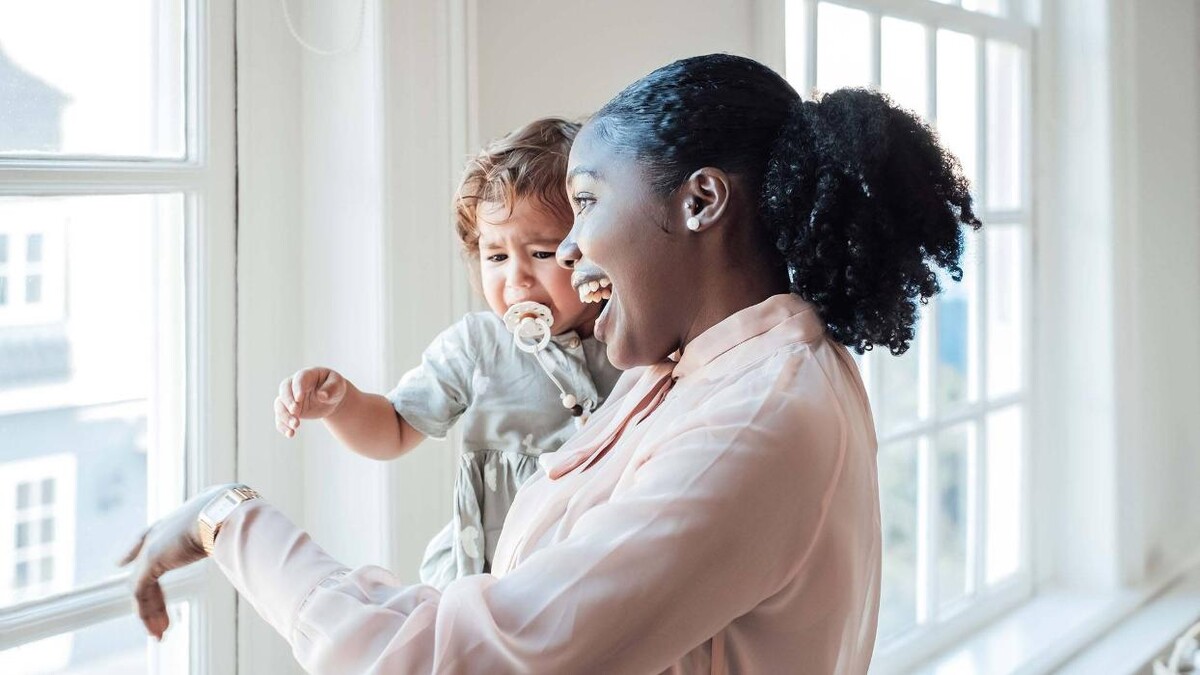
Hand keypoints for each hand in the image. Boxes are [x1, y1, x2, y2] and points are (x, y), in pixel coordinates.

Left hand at [118, 484, 232, 639]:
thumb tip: (249, 539)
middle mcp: (158, 533)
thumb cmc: (230, 517)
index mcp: (173, 523)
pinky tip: (158, 628)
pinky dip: (148, 612)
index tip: (121, 561)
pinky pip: (142, 592)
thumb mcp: (221, 529)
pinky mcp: (150, 560)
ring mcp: (152, 547)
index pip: (145, 538)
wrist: (225, 512)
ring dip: (152, 613)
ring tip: (161, 635)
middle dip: (151, 602)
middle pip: (145, 574)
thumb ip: (222, 537)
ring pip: (142, 588)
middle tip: (159, 624)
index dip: (133, 551)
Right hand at [275, 367, 348, 437]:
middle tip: (296, 412)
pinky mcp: (289, 410)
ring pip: (279, 405)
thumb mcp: (338, 385)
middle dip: (288, 402)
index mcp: (307, 375)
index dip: (297, 388)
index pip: (299, 379)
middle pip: (284, 390)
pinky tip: (290, 434)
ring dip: (285, 416)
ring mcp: (290, 398)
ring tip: (296, 426)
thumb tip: (322, 395)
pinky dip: (283, 426)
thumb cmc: (335, 388)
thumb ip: (331, 388)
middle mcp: (294, 385)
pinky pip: (280, 418)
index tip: (299, 399)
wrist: (331, 399)